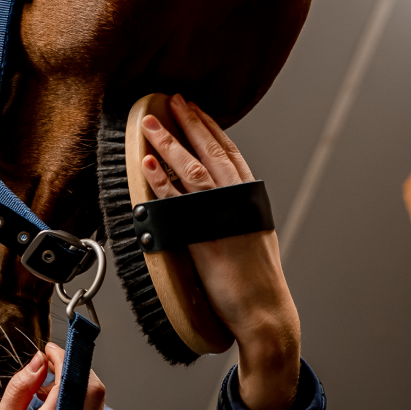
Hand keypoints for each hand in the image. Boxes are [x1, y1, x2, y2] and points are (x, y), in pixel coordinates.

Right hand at [0, 343, 104, 409]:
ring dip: (77, 384)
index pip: (70, 384)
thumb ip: (20, 387)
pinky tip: (54, 405)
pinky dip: (79, 401)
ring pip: (97, 401)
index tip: (50, 350)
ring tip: (46, 386)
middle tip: (51, 362)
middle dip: (74, 368)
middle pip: (93, 390)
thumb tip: (39, 360)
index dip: (63, 360)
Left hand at [141, 94, 301, 409]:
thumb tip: (223, 197)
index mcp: (250, 197)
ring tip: (151, 123)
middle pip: (211, 150)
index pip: (229, 151)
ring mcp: (219, 216)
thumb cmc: (259, 279)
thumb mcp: (254, 233)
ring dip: (169, 142)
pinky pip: (175, 200)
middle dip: (190, 122)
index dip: (210, 127)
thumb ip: (237, 211)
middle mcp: (237, 200)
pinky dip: (160, 179)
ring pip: (192, 168)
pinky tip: (146, 163)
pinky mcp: (200, 234)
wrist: (263, 311)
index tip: (195, 108)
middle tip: (173, 99)